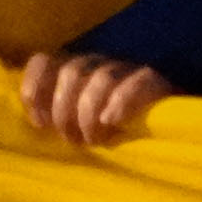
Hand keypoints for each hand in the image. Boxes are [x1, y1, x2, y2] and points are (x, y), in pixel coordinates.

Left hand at [11, 50, 168, 149]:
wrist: (166, 135)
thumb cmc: (112, 133)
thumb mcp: (78, 124)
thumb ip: (56, 117)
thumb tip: (38, 122)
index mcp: (73, 70)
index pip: (44, 61)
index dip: (35, 87)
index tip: (39, 123)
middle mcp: (96, 63)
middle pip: (71, 72)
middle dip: (65, 111)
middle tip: (72, 140)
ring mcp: (125, 68)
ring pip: (101, 79)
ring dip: (90, 113)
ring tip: (93, 140)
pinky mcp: (152, 79)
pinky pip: (134, 84)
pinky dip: (120, 103)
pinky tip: (111, 121)